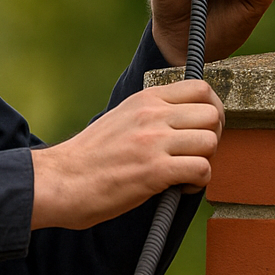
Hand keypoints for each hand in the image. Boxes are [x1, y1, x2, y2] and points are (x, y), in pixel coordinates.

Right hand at [30, 80, 224, 229]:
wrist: (60, 180)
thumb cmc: (90, 157)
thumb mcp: (122, 118)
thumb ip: (152, 114)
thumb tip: (186, 121)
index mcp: (146, 99)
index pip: (201, 88)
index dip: (212, 110)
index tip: (203, 129)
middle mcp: (152, 114)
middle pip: (212, 114)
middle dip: (214, 137)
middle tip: (197, 154)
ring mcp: (153, 141)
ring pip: (210, 142)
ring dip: (206, 161)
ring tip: (186, 172)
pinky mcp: (153, 171)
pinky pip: (201, 170)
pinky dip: (198, 182)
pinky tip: (180, 187)